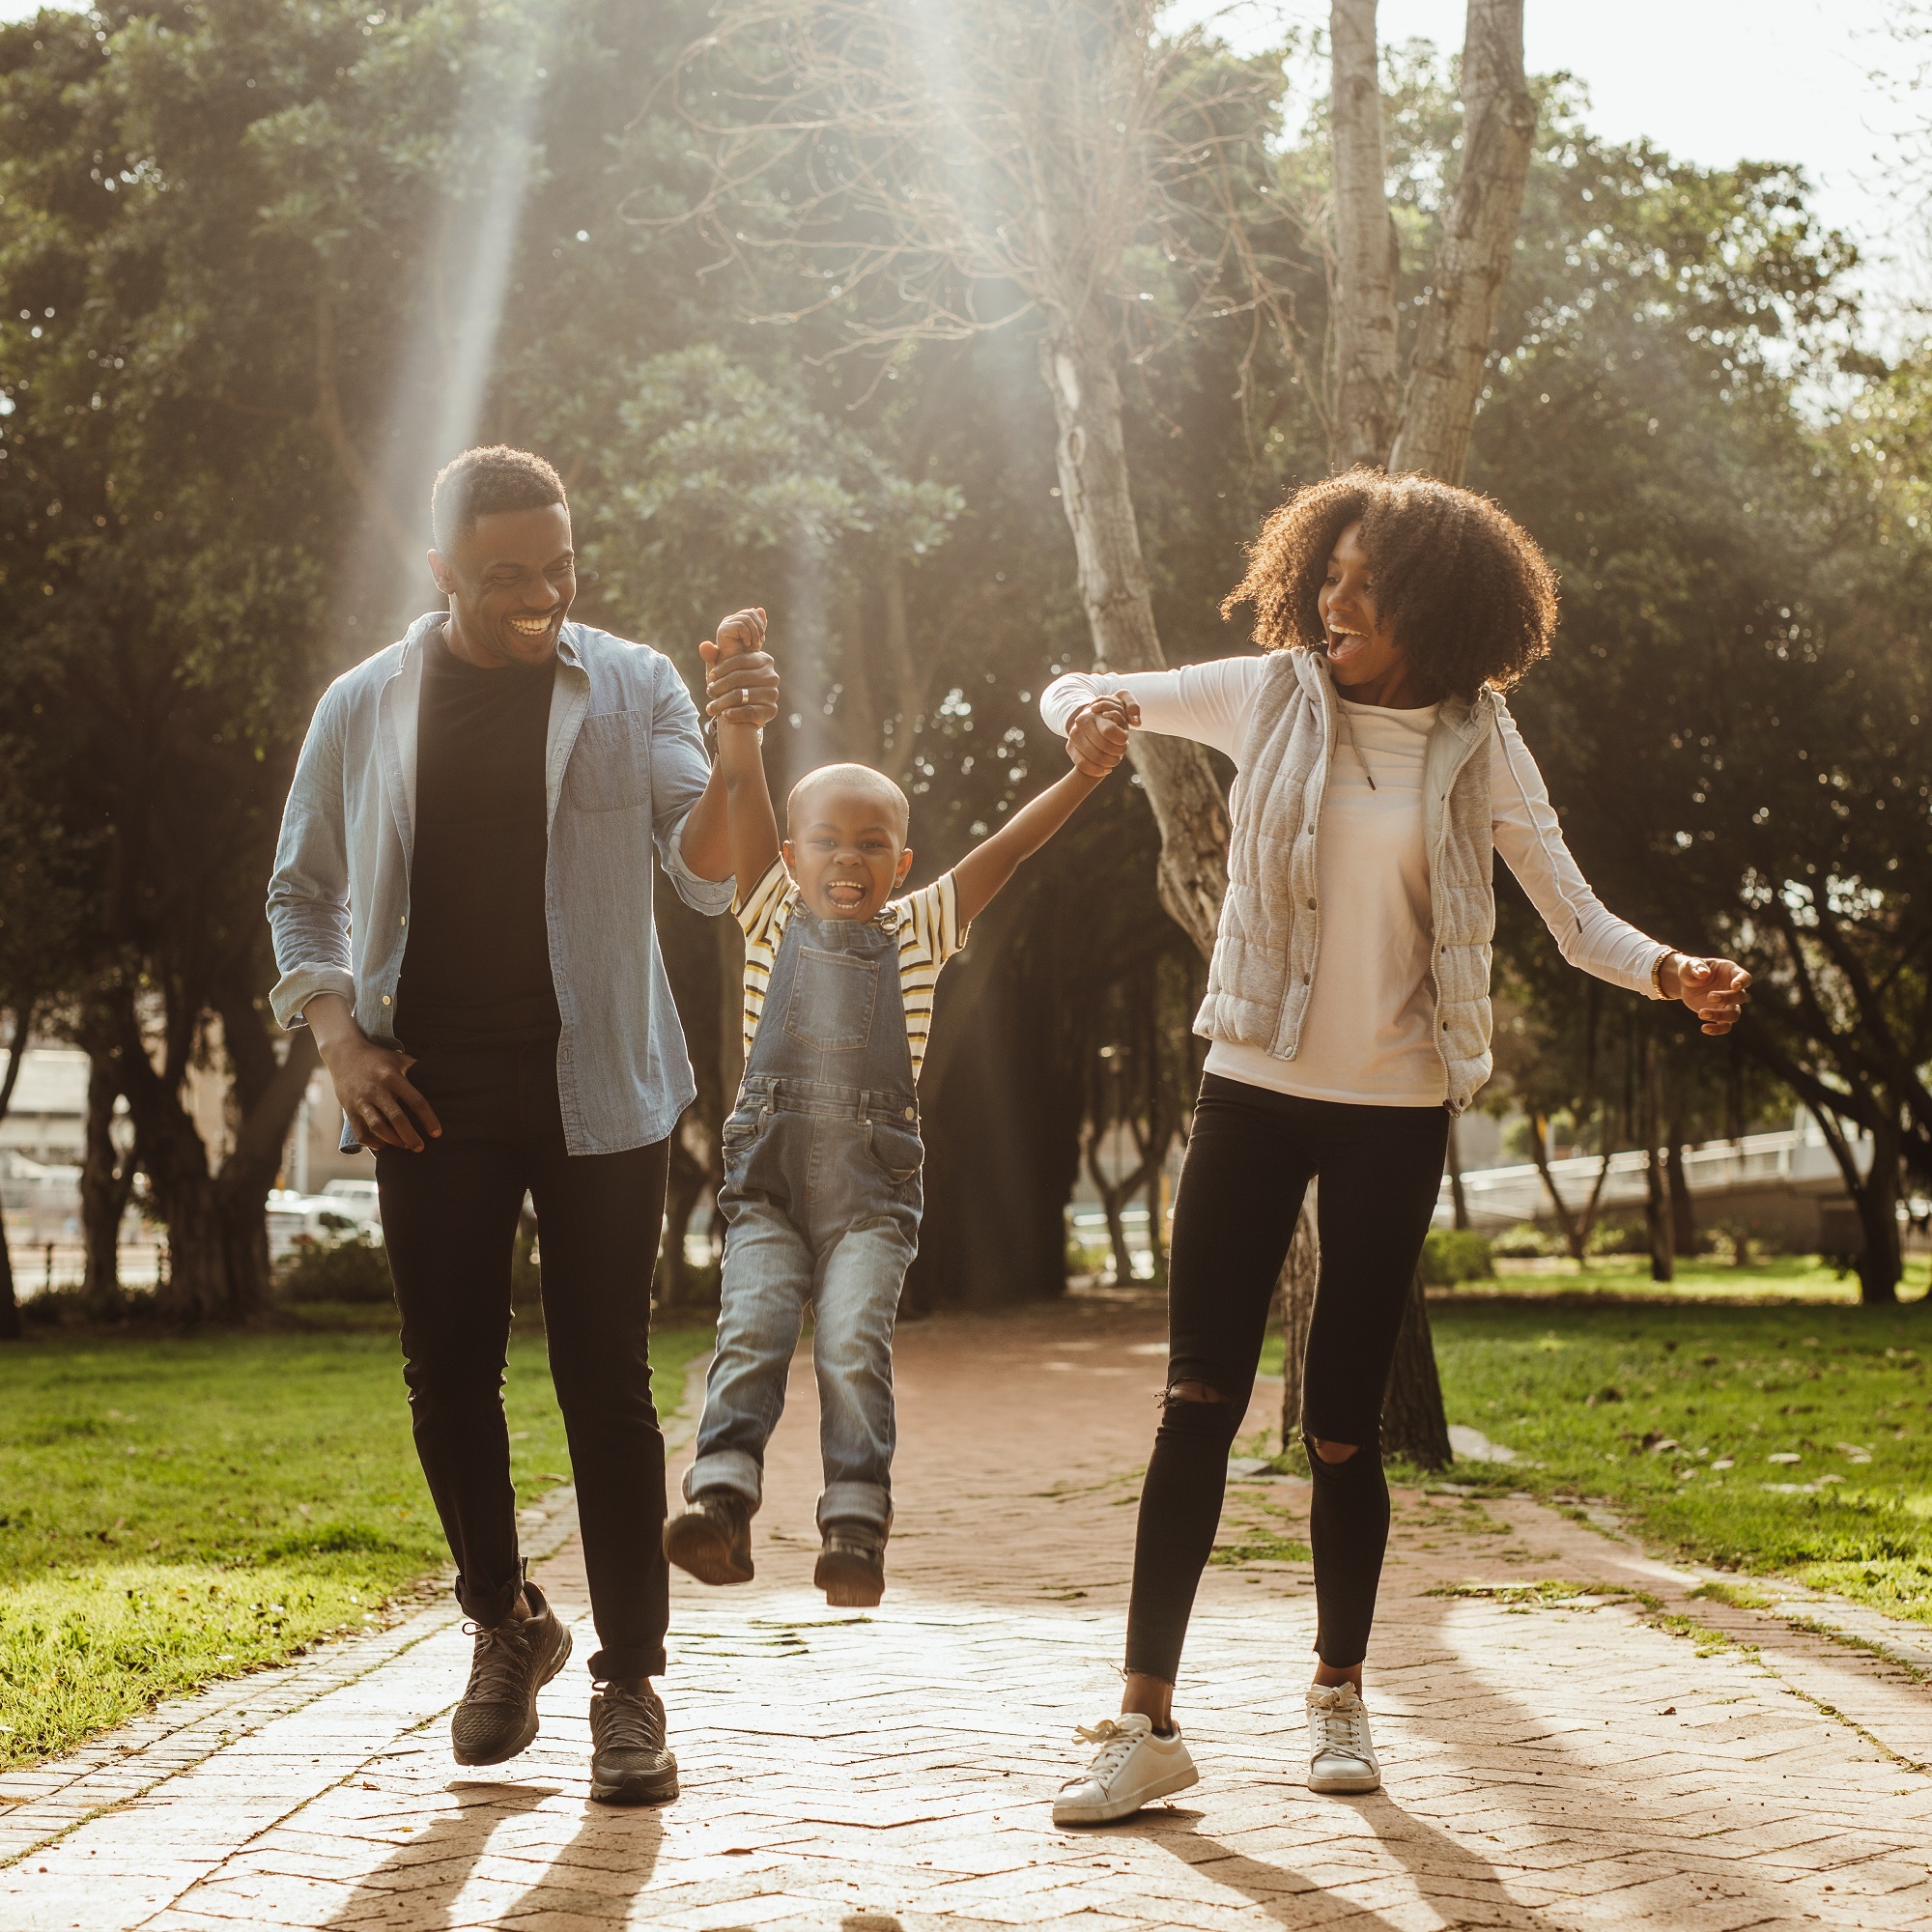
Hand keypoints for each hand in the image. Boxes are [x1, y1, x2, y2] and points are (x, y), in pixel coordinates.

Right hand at [306, 996, 440, 1149]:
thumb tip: (441, 1081)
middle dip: (410, 1136)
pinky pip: (360, 1132)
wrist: (345, 1053)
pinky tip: (383, 1145)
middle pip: (397, 1118)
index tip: (436, 1133)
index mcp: (392, 1077)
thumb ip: (417, 1070)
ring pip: (378, 1127)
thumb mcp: (399, 1059)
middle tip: (420, 1147)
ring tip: (405, 1146)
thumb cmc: (378, 1058)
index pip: (416, 1101)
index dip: (428, 1119)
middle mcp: (377, 1090)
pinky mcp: (349, 1109)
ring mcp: (361, 1101)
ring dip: (393, 1141)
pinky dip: (372, 1143)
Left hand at [700, 608, 777, 729]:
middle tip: (709, 692)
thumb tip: (704, 645)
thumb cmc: (731, 687)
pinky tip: (724, 715)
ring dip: (721, 702)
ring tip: (710, 707)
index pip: (740, 660)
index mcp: (764, 660)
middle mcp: (772, 676)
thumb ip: (713, 657)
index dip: (722, 668)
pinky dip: (734, 713)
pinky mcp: (771, 710)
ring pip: (740, 695)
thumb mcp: (723, 671)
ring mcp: (773, 694)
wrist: (742, 713)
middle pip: (739, 678)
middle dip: (719, 686)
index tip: (711, 677)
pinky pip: (749, 711)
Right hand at [1066, 692, 1137, 777]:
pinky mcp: (1070, 748)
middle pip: (1103, 747)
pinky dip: (1097, 771)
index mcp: (1094, 713)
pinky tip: (1106, 770)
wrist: (1091, 720)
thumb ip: (1133, 706)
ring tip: (1115, 760)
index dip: (1121, 739)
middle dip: (1117, 752)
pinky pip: (1082, 765)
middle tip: (1122, 751)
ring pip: (1094, 757)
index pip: (1109, 731)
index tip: (1125, 739)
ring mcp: (1073, 736)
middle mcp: (1081, 723)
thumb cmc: (1111, 714)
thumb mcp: (1123, 704)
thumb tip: (1137, 722)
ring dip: (1109, 762)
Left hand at [1661, 954, 1750, 1035]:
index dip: (1743, 982)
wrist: (1686, 983)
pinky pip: (1725, 1026)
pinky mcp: (1720, 1015)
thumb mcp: (1690, 964)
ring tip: (1701, 1014)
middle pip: (1740, 997)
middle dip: (1727, 998)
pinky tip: (1704, 1028)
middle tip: (1710, 996)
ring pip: (1734, 1014)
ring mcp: (1728, 1004)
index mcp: (1731, 972)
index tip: (1735, 986)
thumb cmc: (1692, 970)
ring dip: (1720, 1016)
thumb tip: (1703, 973)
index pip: (1745, 978)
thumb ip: (1696, 966)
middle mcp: (1733, 989)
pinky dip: (1717, 1030)